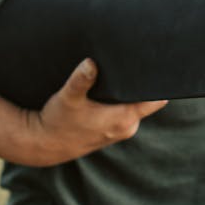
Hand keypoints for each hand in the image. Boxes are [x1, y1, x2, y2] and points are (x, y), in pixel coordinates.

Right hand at [23, 59, 166, 166]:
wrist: (46, 144)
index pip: (155, 100)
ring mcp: (122, 129)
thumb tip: (91, 63)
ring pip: (135, 104)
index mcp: (123, 119)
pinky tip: (112, 88)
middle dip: (141, 82)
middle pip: (147, 99)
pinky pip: (127, 110)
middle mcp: (128, 126)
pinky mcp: (114, 129)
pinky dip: (122, 99)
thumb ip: (81, 80)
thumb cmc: (58, 121)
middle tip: (134, 59)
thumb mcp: (68, 98)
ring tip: (121, 71)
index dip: (159, 82)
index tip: (156, 65)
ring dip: (130, 91)